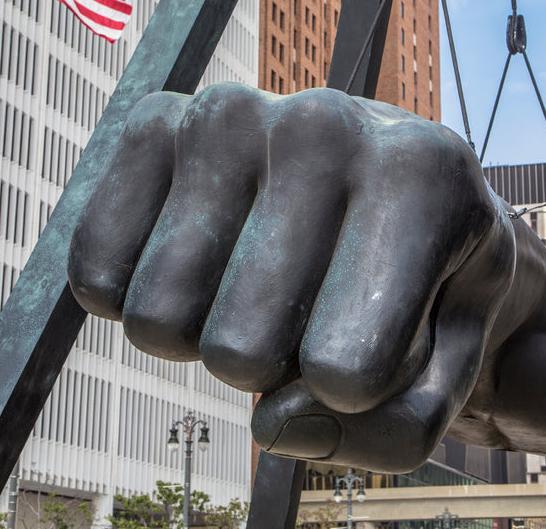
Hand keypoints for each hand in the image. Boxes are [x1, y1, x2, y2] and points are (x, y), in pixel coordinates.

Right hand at [68, 83, 515, 471]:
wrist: (383, 182)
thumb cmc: (424, 281)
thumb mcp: (451, 368)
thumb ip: (392, 431)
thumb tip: (272, 424)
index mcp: (421, 176)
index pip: (346, 370)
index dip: (353, 392)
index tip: (380, 334)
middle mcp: (323, 123)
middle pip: (240, 353)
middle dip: (272, 365)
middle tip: (310, 305)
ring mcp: (229, 114)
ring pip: (159, 319)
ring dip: (205, 332)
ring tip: (261, 276)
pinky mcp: (153, 124)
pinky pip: (94, 271)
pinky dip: (134, 298)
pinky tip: (200, 257)